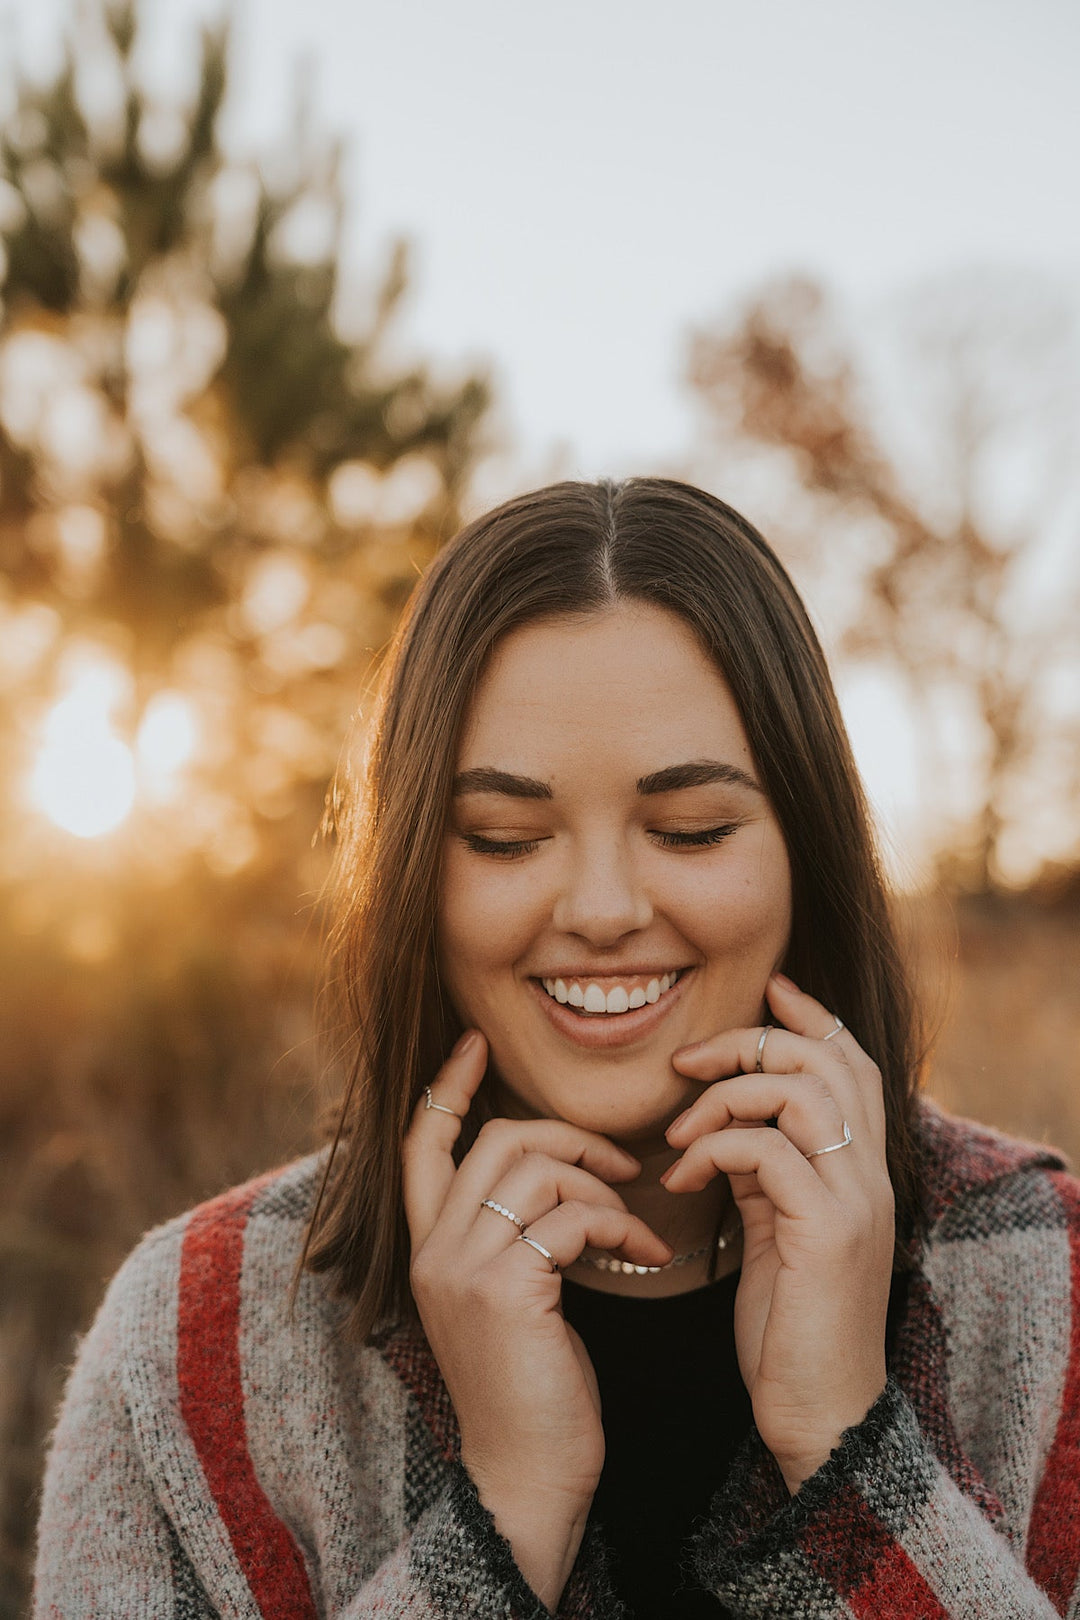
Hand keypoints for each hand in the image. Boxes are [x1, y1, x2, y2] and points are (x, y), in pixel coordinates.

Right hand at [403, 1029, 671, 1603]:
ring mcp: (463, 1267)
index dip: (446, 1087)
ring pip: (536, 1168)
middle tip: (624, 1164)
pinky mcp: (504, 1288)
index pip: (421, 1143)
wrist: (526, 1481)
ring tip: (636, 1224)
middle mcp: (433, 1250)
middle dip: (570, 1138)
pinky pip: (568, 1215)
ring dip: (602, 1185)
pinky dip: (617, 1225)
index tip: (476, 1043)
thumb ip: (514, 1239)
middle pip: (496, 1141)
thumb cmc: (534, 1392)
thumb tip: (559, 1182)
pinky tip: (644, 1255)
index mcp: (428, 1250)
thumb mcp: (511, 1301)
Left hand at [663, 972, 893, 1492]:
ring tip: (679, 1133)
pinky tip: (680, 1178)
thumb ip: (763, 1170)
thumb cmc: (787, 1327)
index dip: (811, 1016)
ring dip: (724, 1094)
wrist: (819, 1414)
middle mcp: (869, 1174)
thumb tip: (723, 1124)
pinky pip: (767, 1150)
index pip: (853, 1062)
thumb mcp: (773, 1229)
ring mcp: (854, 1200)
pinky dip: (714, 1149)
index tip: (767, 986)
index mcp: (859, 1170)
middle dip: (749, 1042)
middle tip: (686, 1060)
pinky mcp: (827, 1231)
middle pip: (825, 1059)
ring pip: (799, 1091)